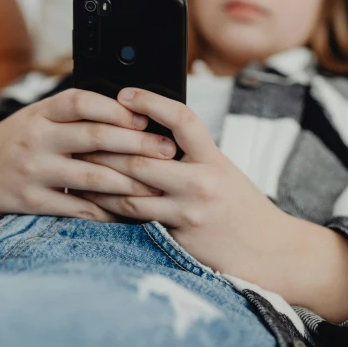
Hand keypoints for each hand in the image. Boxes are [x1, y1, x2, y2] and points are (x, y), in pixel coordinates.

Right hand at [0, 89, 177, 244]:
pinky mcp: (31, 201)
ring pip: (91, 176)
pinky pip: (76, 208)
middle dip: (137, 144)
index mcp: (41, 112)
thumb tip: (129, 109)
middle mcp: (37, 137)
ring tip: (157, 184)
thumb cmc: (16, 140)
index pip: (82, 101)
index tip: (145, 117)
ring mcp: (34, 170)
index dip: (116, 108)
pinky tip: (127, 212)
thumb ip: (72, 113)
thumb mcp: (37, 117)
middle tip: (168, 150)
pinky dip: (104, 212)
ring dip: (129, 182)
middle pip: (95, 137)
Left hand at [83, 89, 347, 320]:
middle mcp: (202, 182)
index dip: (151, 102)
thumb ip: (191, 153)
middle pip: (143, 157)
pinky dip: (111, 207)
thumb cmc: (241, 206)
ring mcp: (188, 213)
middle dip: (108, 146)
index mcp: (215, 158)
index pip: (182, 119)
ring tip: (77, 166)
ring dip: (100, 179)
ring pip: (130, 191)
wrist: (269, 253)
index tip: (125, 93)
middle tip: (82, 134)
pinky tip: (93, 199)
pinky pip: (135, 220)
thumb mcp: (224, 170)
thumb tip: (150, 130)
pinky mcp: (176, 238)